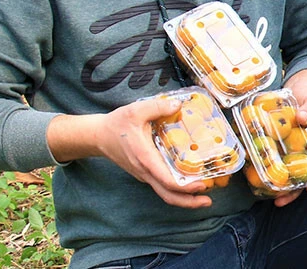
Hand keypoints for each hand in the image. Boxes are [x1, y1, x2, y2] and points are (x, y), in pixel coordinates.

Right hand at [87, 98, 212, 208]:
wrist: (98, 136)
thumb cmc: (117, 124)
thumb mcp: (136, 110)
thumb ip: (158, 106)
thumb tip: (179, 105)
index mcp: (145, 158)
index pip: (166, 180)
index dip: (185, 186)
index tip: (202, 185)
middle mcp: (146, 171)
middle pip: (168, 195)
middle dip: (188, 201)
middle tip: (208, 201)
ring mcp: (145, 174)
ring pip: (165, 193)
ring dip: (184, 198)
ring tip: (204, 196)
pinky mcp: (145, 173)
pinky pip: (162, 185)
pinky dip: (177, 189)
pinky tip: (190, 182)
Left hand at [274, 70, 306, 206]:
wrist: (300, 91)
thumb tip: (302, 117)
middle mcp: (303, 151)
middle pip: (300, 176)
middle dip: (292, 192)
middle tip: (280, 203)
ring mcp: (289, 150)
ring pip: (285, 173)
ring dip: (278, 188)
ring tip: (268, 199)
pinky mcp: (276, 146)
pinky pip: (271, 160)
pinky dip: (265, 171)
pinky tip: (254, 180)